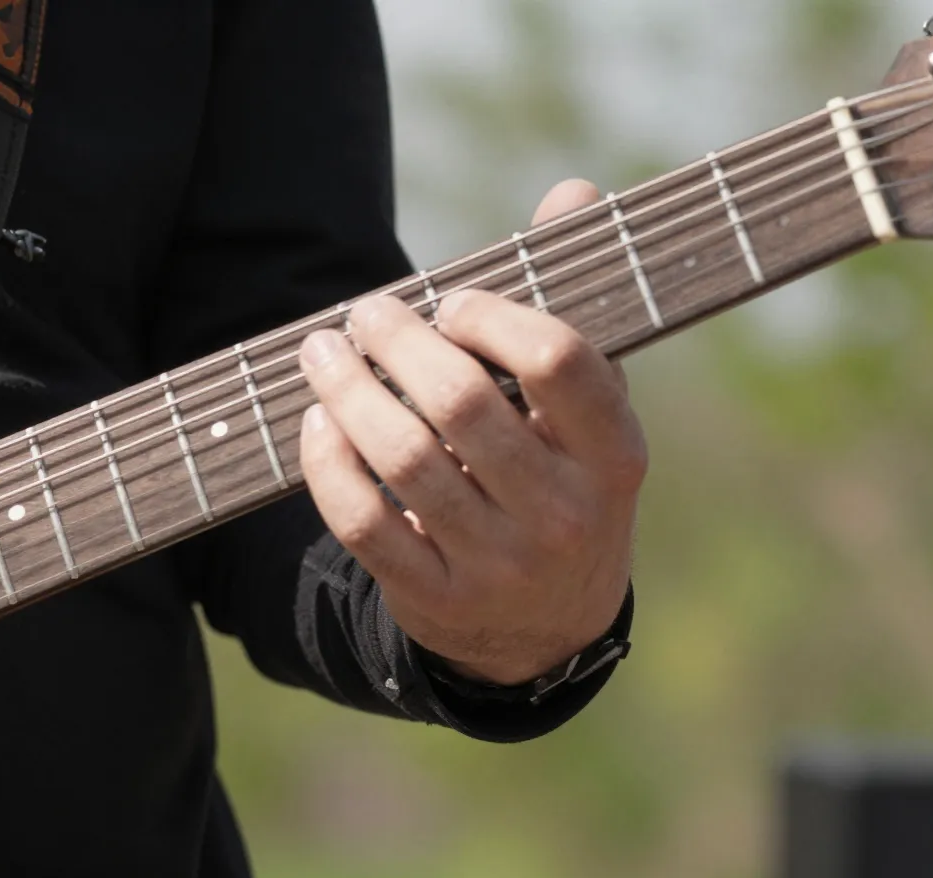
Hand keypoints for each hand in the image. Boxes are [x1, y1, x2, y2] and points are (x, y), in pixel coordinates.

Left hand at [297, 180, 645, 685]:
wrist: (549, 630)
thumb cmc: (561, 483)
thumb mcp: (588, 414)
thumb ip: (571, 306)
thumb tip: (571, 193)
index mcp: (614, 454)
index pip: (562, 362)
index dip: (495, 316)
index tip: (453, 302)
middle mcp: (564, 513)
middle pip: (463, 404)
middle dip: (399, 345)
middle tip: (363, 314)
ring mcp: (498, 563)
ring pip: (404, 460)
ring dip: (348, 394)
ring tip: (321, 354)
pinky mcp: (434, 600)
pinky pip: (363, 522)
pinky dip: (328, 465)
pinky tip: (318, 423)